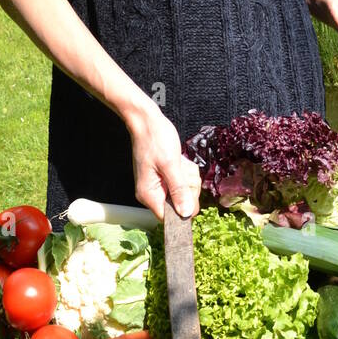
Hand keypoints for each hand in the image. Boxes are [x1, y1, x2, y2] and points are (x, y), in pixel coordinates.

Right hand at [126, 103, 201, 219]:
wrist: (147, 121)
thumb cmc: (155, 140)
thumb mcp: (171, 165)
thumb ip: (179, 190)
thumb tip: (186, 213)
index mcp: (149, 195)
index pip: (169, 217)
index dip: (184, 209)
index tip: (190, 191)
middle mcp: (152, 193)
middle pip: (180, 204)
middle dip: (188, 187)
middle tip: (183, 170)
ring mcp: (159, 184)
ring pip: (184, 191)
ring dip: (188, 177)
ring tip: (180, 162)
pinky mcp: (165, 176)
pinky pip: (182, 181)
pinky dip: (185, 171)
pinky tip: (180, 160)